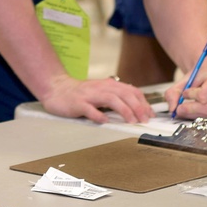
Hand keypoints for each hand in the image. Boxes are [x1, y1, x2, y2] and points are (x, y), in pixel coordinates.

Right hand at [40, 75, 154, 123]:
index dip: (143, 102)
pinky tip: (105, 121)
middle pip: (124, 94)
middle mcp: (101, 88)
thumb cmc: (80, 94)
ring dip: (124, 110)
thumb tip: (136, 111)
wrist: (56, 89)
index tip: (150, 114)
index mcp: (108, 85)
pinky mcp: (78, 103)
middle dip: (138, 107)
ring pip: (111, 99)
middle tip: (145, 119)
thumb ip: (116, 99)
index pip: (131, 91)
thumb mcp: (101, 92)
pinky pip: (90, 109)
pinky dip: (99, 115)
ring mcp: (89, 95)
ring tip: (132, 121)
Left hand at [165, 71, 206, 120]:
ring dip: (193, 114)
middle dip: (190, 109)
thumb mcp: (182, 81)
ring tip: (186, 108)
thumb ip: (173, 93)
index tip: (185, 93)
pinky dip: (199, 117)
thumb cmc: (196, 78)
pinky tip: (194, 110)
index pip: (203, 95)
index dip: (190, 95)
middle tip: (179, 108)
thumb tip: (172, 109)